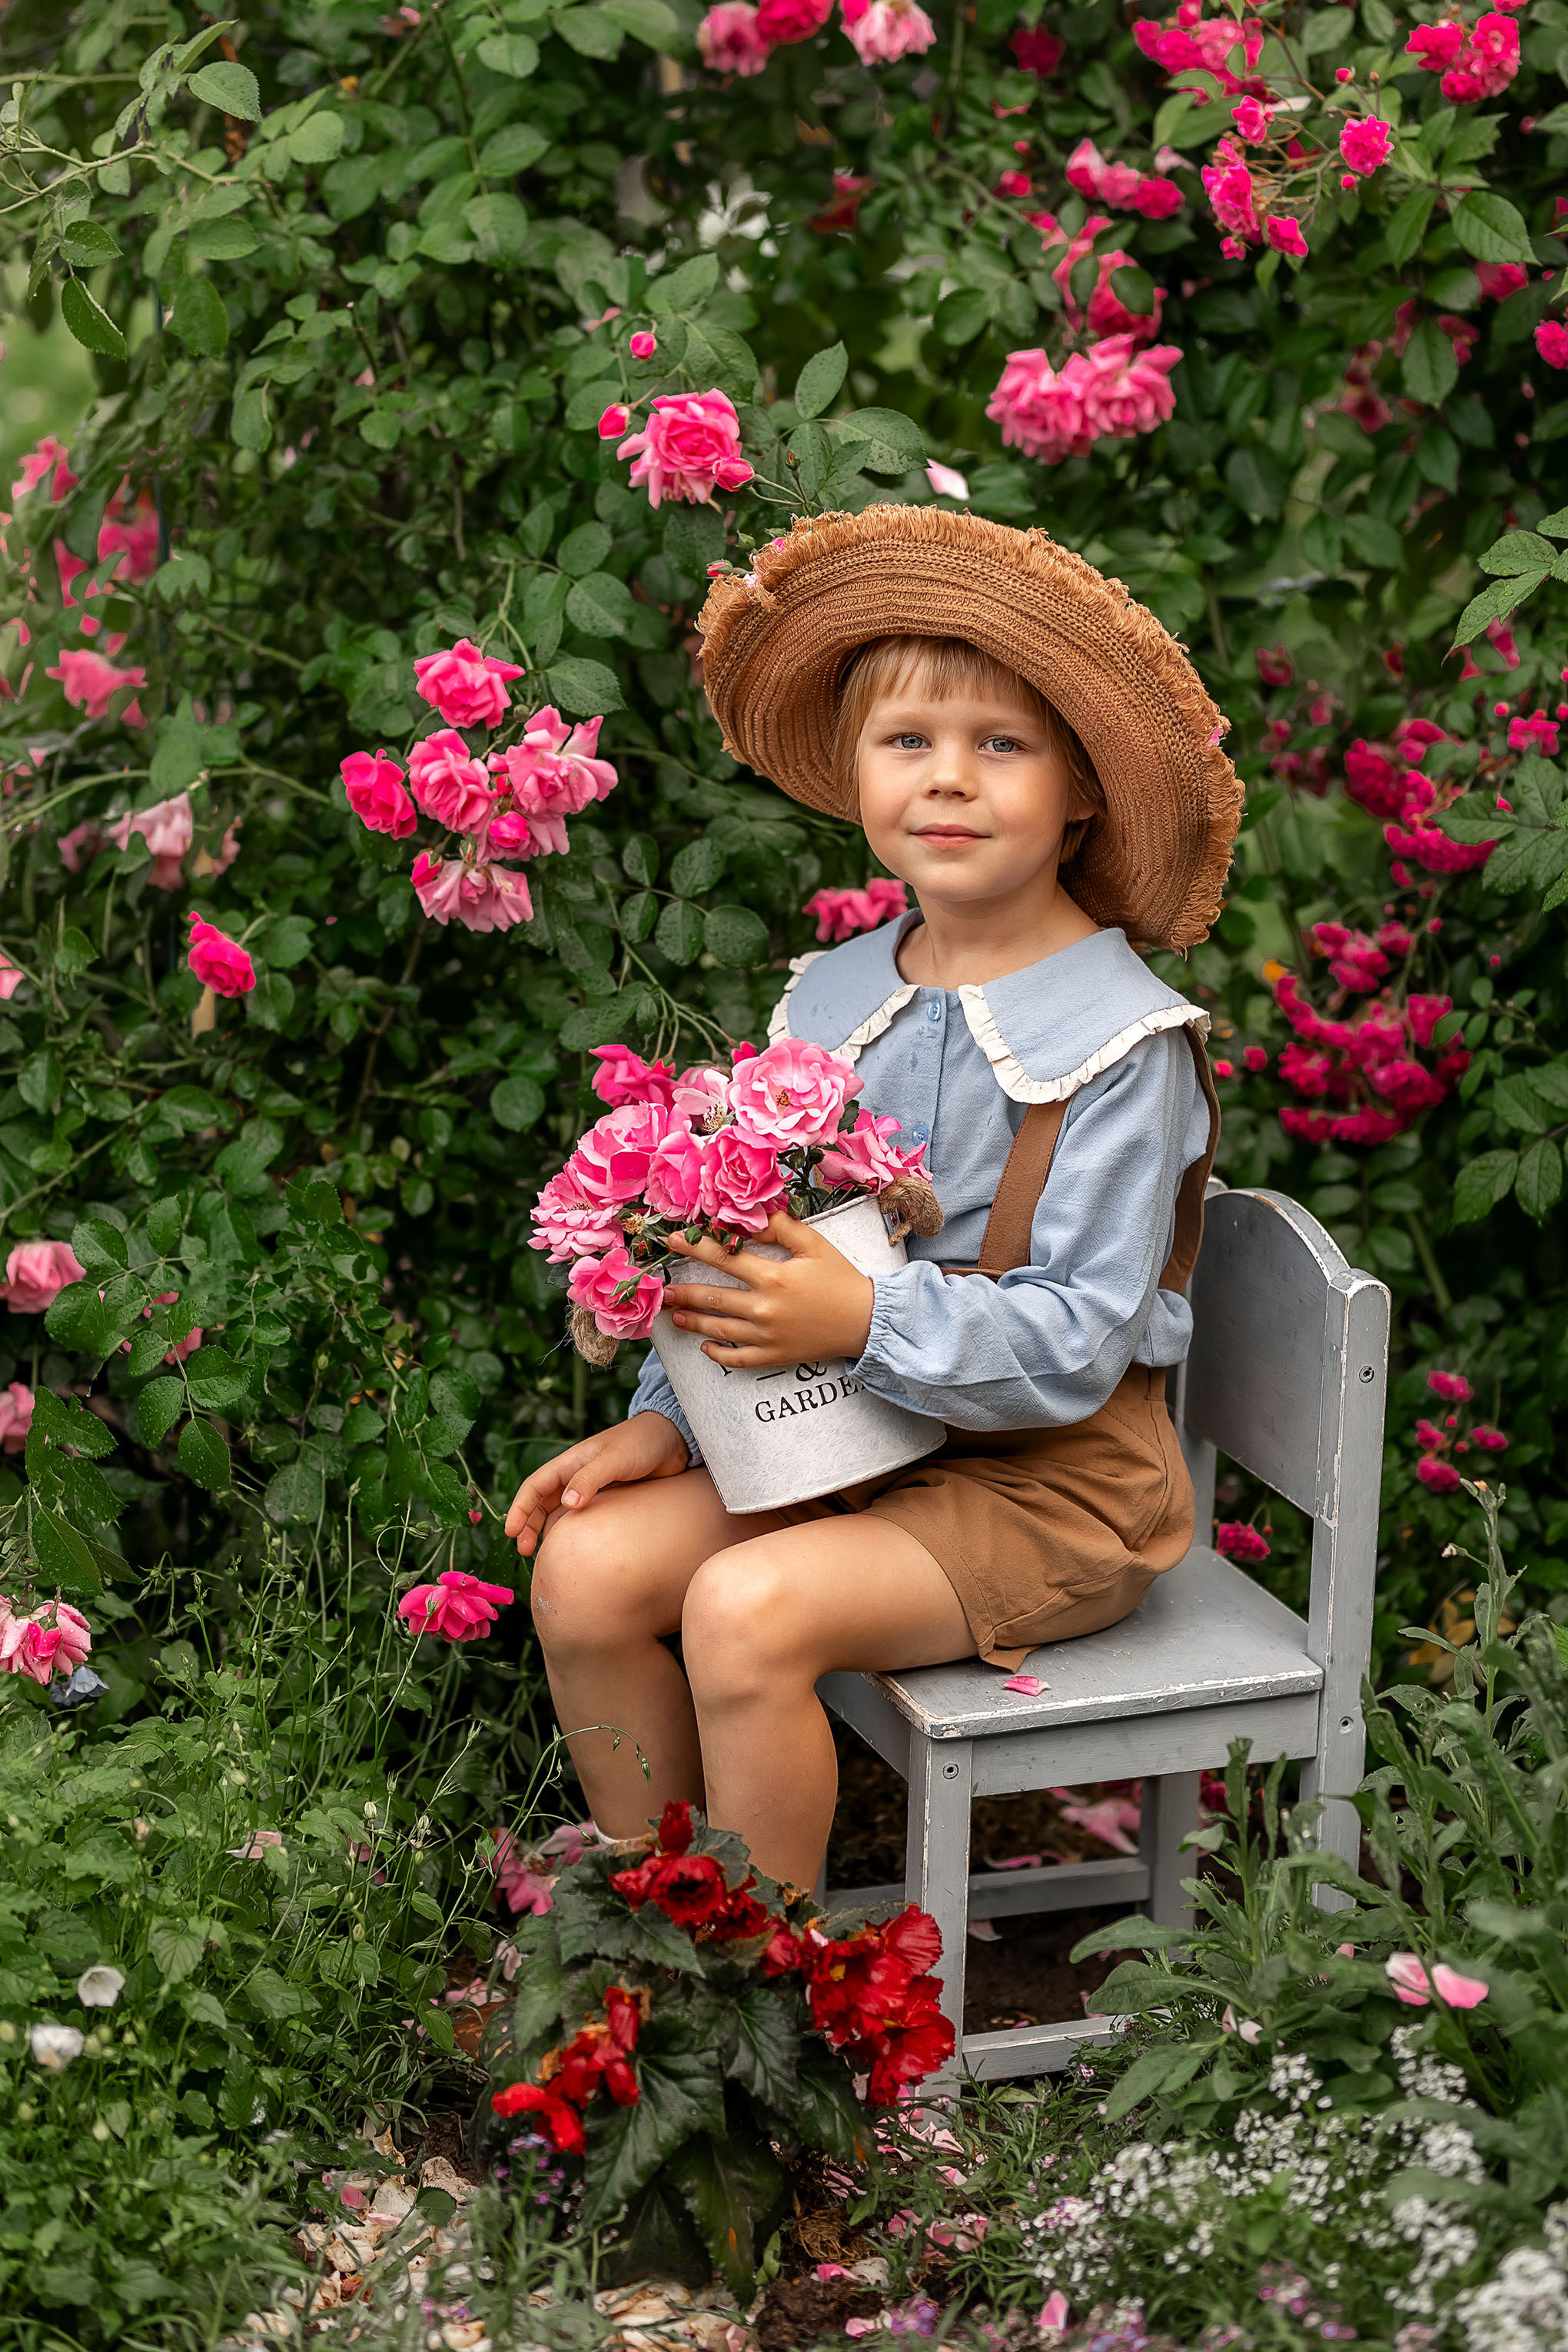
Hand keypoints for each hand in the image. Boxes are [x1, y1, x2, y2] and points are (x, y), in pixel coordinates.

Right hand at [503, 1412, 689, 1556]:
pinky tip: (574, 1546)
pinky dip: (572, 1530)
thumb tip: (568, 1504)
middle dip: (529, 1524)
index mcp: (571, 1462)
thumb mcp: (614, 1459)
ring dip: (547, 1528)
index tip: (512, 1532)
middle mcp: (576, 1475)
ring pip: (560, 1510)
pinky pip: (583, 1517)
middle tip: (524, 1550)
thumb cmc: (642, 1442)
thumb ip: (590, 1479)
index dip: (521, 1508)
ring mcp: (592, 1487)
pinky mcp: (610, 1498)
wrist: (674, 1440)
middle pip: (542, 1502)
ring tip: (542, 1553)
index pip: (535, 1486)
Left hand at [666, 1212, 874, 1370]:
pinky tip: (706, 1347)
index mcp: (772, 1277)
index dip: (695, 1248)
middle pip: (713, 1298)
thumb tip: (750, 1217)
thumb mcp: (814, 1245)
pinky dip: (718, 1355)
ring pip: (719, 1330)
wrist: (866, 1321)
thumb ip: (781, 1227)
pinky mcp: (774, 1356)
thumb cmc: (840, 1279)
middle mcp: (764, 1308)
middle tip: (664, 1289)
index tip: (673, 1242)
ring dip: (693, 1321)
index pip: (724, 1259)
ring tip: (675, 1314)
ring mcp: (767, 1336)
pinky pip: (738, 1359)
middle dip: (685, 1292)